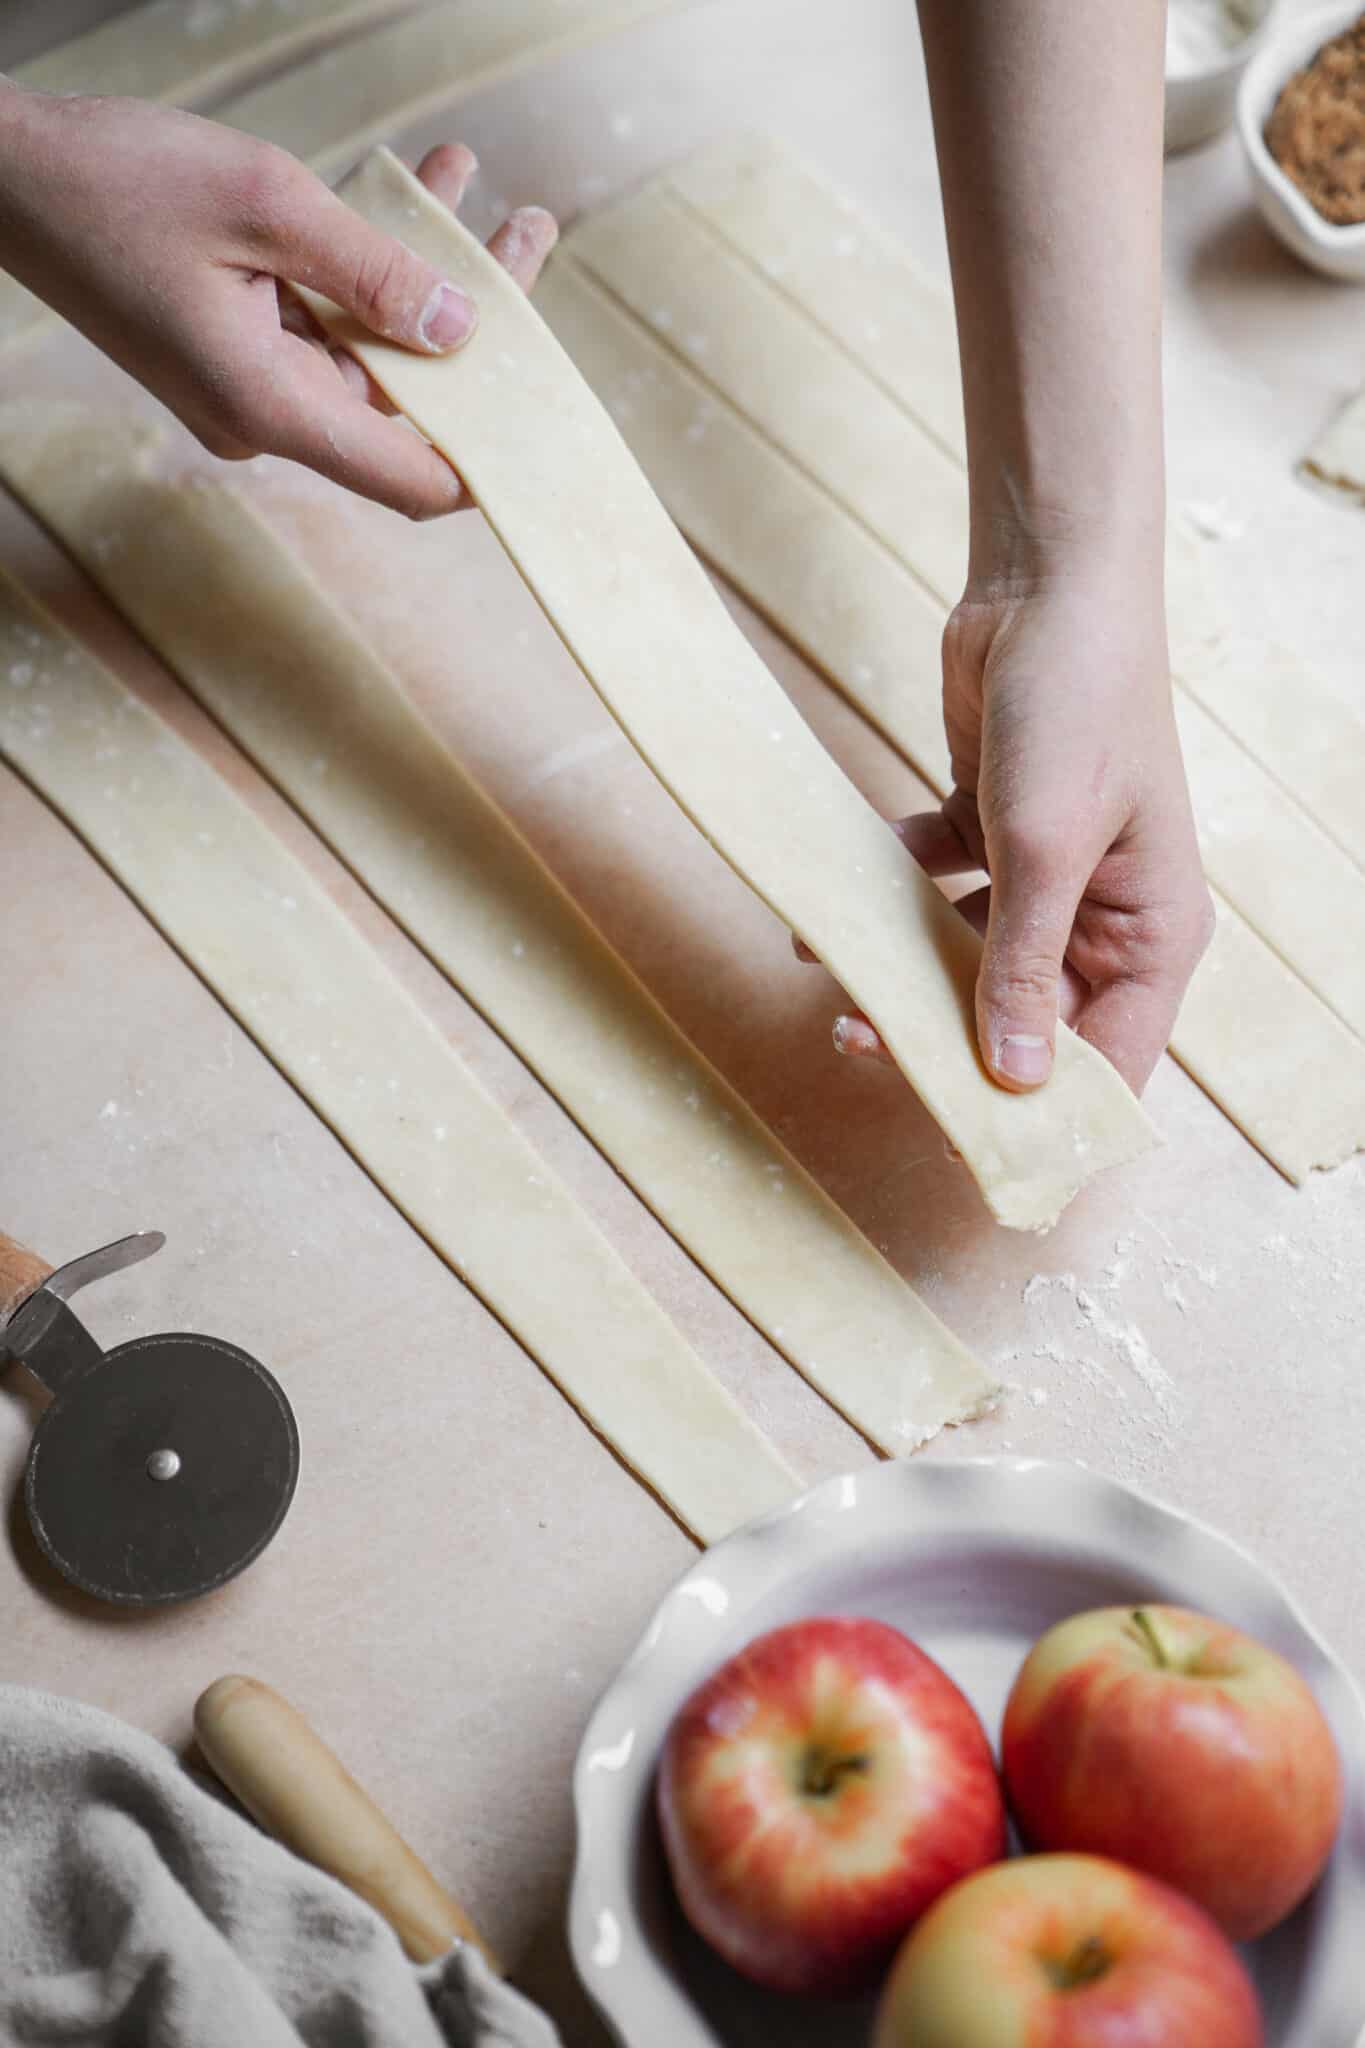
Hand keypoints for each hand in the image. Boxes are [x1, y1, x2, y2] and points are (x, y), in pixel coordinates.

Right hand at [0, 89, 556, 516]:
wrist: (8, 177)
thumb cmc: (118, 182)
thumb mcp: (267, 204)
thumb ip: (374, 270)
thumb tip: (463, 330)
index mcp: (271, 404)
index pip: (411, 480)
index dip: (489, 467)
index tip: (548, 429)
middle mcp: (264, 418)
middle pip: (404, 406)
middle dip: (474, 325)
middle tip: (527, 235)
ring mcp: (249, 390)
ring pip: (371, 355)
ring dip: (424, 276)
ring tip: (474, 187)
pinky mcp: (236, 355)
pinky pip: (327, 325)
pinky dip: (367, 268)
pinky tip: (411, 193)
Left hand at [820, 562, 1213, 1096]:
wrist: (1045, 586)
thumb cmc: (1078, 709)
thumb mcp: (1046, 850)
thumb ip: (1022, 969)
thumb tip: (1016, 1081)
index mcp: (1152, 936)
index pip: (1107, 1061)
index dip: (1044, 1115)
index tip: (970, 1151)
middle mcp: (1104, 919)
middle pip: (1026, 1020)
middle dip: (947, 1038)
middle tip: (867, 1048)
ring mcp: (1046, 878)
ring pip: (969, 960)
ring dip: (904, 971)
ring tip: (837, 984)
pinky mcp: (991, 836)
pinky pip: (936, 894)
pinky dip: (889, 900)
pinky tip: (830, 912)